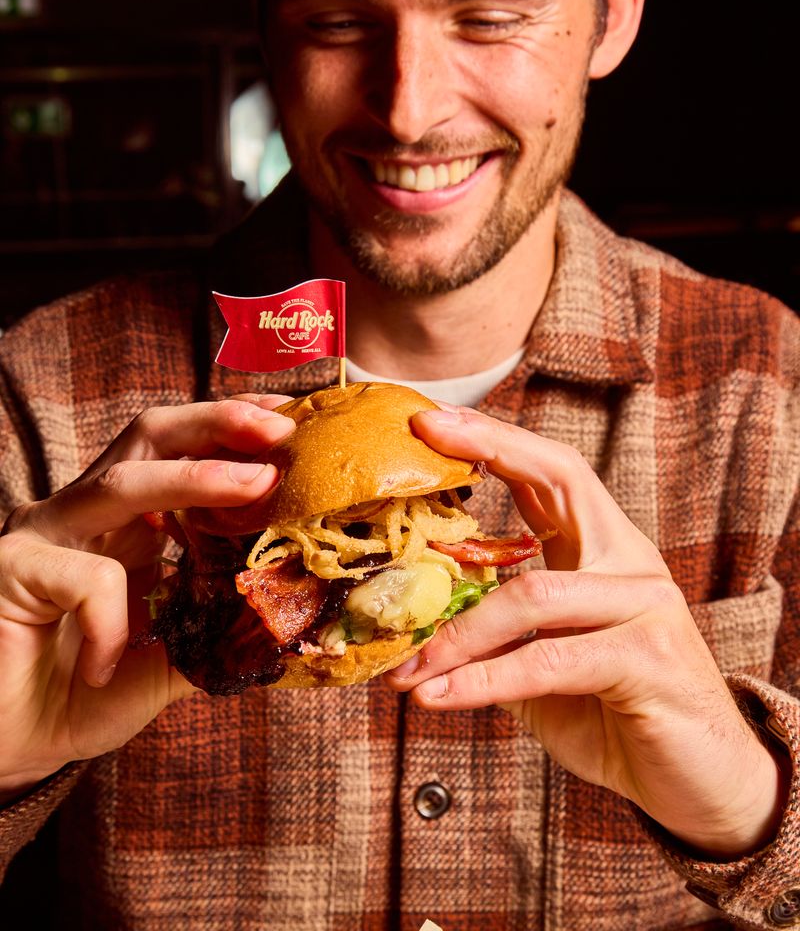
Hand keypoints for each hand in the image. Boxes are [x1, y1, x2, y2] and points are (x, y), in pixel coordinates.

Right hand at [0, 395, 293, 800]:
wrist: (8, 748)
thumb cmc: (87, 695)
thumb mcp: (175, 655)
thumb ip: (226, 624)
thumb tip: (302, 608)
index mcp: (130, 521)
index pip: (183, 448)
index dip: (235, 430)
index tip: (293, 421)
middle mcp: (87, 512)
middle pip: (150, 434)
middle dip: (219, 422)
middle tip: (280, 430)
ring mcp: (46, 534)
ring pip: (122, 484)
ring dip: (196, 478)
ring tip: (256, 485)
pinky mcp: (12, 570)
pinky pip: (84, 578)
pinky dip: (111, 619)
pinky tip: (106, 664)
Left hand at [388, 406, 786, 857]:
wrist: (702, 784)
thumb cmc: (615, 717)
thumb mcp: (541, 670)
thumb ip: (492, 638)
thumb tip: (410, 622)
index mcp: (605, 551)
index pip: (552, 472)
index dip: (495, 439)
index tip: (431, 422)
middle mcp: (630, 562)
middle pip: (563, 477)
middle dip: (491, 447)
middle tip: (423, 440)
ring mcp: (647, 604)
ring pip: (534, 593)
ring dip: (457, 632)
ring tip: (405, 665)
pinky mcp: (650, 659)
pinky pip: (549, 660)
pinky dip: (484, 681)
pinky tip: (437, 697)